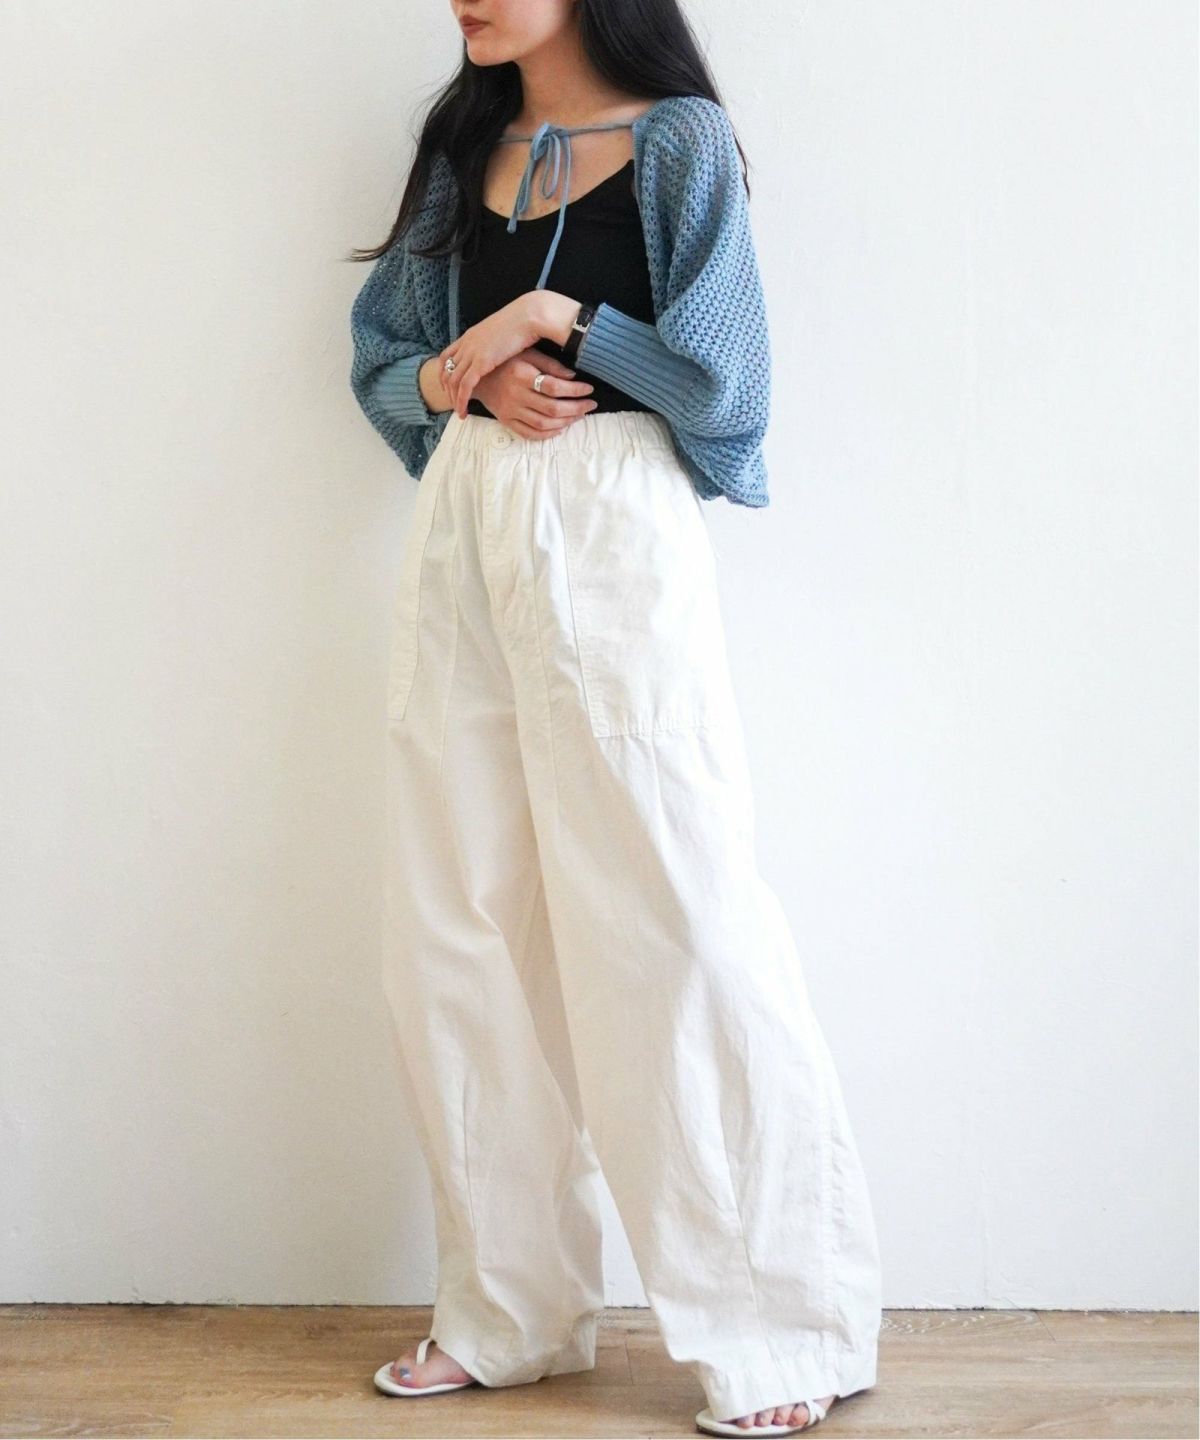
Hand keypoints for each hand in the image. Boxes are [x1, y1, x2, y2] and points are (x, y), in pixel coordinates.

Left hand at [436, 294, 546, 417]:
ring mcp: (472, 352)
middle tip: (452, 403)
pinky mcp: (481, 362)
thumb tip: (502, 351)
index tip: (448, 386)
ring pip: (453, 381)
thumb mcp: (503, 333)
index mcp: (471, 335)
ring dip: (454, 399)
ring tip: (460, 413)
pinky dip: (461, 401)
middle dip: (447, 389)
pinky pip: (464, 386)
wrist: (529, 316)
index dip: (444, 372)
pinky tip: (464, 411)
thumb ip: (496, 343)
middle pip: (446, 370)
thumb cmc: (525, 322)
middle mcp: (467, 343)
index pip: (447, 355)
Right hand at [472, 349, 597, 438]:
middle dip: (576, 409)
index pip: (554, 387)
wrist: (477, 377)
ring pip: (544, 424)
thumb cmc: (507, 362)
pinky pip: (530, 434)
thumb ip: (550, 364)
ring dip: (566, 422)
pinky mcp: (507, 421)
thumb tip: (573, 376)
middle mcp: (515, 395)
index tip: (589, 389)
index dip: (575, 390)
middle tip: (590, 405)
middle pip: (552, 409)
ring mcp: (510, 411)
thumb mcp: (527, 353)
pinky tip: (560, 427)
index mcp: (521, 375)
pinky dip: (548, 434)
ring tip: (579, 415)